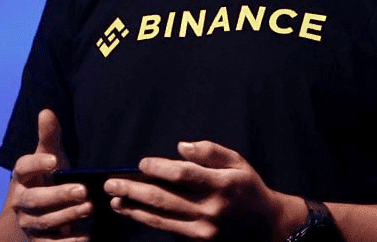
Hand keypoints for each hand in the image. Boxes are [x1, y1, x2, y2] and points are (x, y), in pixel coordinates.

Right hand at [5, 110, 92, 240]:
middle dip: (59, 196)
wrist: (34, 211)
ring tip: (90, 207)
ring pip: (45, 221)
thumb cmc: (46, 176)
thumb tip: (47, 111)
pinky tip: (85, 236)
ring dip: (68, 215)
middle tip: (83, 190)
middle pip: (35, 200)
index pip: (24, 167)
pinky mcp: (38, 240)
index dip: (37, 163)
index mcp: (22, 176)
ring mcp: (28, 222)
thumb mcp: (48, 155)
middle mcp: (20, 200)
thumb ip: (49, 136)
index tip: (54, 160)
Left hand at [103, 141, 304, 240]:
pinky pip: (168, 230)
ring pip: (161, 219)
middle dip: (134, 190)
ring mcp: (203, 230)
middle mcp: (211, 209)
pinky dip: (148, 220)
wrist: (265, 226)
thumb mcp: (237, 162)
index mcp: (222, 185)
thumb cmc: (247, 188)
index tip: (142, 163)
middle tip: (111, 183)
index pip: (183, 175)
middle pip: (164, 199)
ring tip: (114, 200)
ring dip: (134, 209)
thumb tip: (181, 147)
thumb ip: (210, 152)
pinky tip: (133, 211)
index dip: (159, 168)